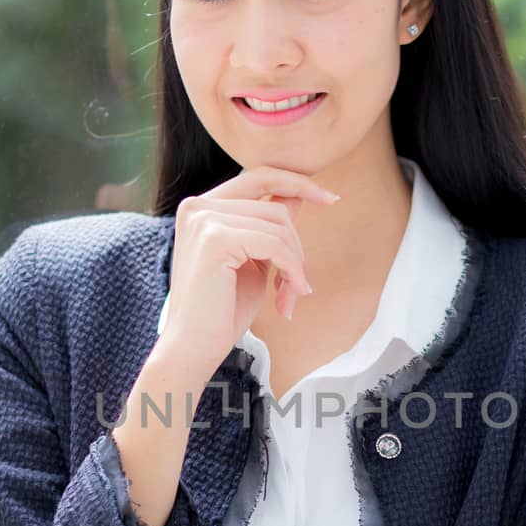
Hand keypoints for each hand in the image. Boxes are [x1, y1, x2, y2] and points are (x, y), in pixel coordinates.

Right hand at [163, 164, 340, 376]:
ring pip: (278, 225)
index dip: (298, 182)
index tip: (332, 198)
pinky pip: (274, 244)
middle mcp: (197, 206)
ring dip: (294, 264)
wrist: (193, 348)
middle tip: (297, 286)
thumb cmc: (222, 310)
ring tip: (290, 296)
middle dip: (296, 247)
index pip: (259, 176)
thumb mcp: (254, 260)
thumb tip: (297, 194)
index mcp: (202, 207)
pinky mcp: (214, 239)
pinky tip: (286, 299)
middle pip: (275, 206)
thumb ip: (269, 227)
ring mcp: (204, 220)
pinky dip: (290, 270)